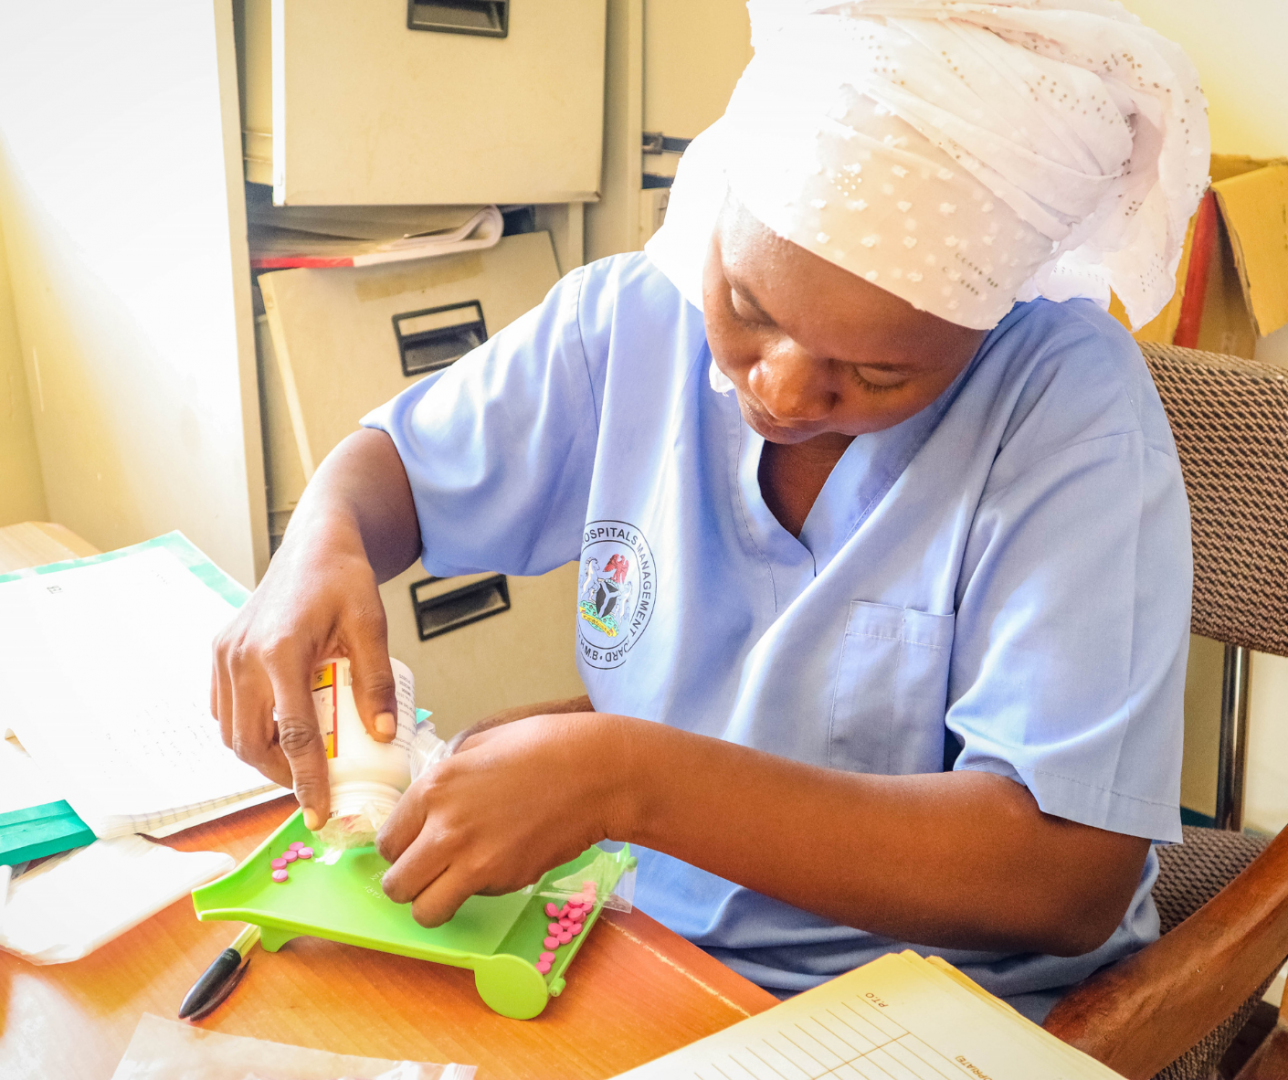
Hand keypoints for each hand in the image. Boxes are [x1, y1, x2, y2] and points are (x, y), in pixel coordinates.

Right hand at [210, 526, 398, 829]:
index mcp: (281, 651)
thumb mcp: (371, 626)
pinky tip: (276, 733)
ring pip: (232, 732)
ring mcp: (225, 655)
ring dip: (261, 757)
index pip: (291, 735)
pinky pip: (224, 710)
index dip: (306, 780)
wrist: (314, 545)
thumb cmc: (344, 580)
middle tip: (313, 792)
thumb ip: (374, 682)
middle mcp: (243, 656)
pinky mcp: (219, 652)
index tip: (319, 812)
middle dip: (280, 776)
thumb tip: (383, 736)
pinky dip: (246, 731)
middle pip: (252, 742)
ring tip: (297, 767)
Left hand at [377, 713, 630, 926]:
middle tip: (430, 871)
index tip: (414, 847)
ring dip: (432, 903)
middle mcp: (444, 827)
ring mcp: (473, 860)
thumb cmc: (547, 746)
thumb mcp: (482, 744)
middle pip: (396, 884)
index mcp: (435, 787)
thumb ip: (449, 775)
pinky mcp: (504, 881)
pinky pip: (469, 901)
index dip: (399, 847)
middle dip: (409, 882)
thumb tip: (433, 801)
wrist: (598, 773)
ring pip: (423, 910)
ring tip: (451, 886)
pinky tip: (494, 868)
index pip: (387, 841)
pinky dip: (474, 895)